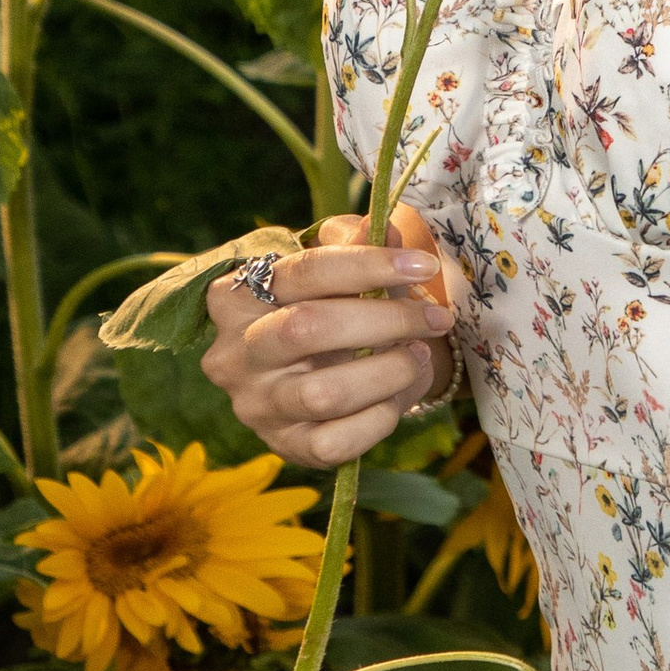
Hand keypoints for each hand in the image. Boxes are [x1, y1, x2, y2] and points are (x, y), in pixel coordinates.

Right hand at [201, 207, 458, 469]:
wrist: (305, 367)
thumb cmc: (321, 301)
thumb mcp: (332, 262)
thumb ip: (355, 241)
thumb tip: (385, 224)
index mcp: (234, 296)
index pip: (304, 272)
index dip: (369, 265)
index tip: (423, 265)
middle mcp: (233, 354)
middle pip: (307, 330)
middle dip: (385, 320)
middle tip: (436, 318)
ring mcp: (255, 406)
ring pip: (323, 394)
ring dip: (389, 372)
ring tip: (419, 356)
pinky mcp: (283, 446)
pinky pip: (335, 443)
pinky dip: (380, 418)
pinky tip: (398, 395)